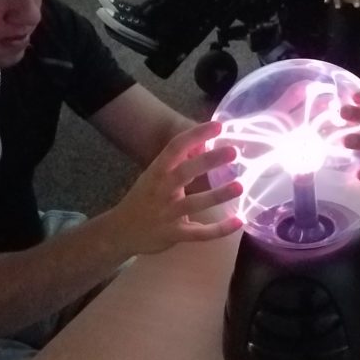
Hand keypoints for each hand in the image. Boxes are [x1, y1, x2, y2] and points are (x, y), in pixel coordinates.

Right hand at [113, 121, 242, 255]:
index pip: (175, 147)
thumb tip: (206, 145)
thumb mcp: (155, 176)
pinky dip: (219, 229)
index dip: (196, 135)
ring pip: (194, 203)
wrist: (120, 231)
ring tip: (240, 186)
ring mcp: (167, 213)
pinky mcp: (174, 234)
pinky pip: (199, 233)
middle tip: (233, 151)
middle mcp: (161, 189)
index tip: (218, 125)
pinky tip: (238, 222)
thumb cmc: (144, 199)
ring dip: (217, 195)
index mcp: (157, 171)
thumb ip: (177, 164)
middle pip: (185, 172)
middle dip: (209, 160)